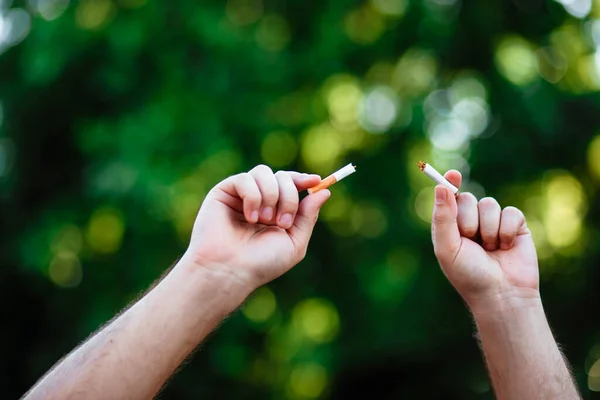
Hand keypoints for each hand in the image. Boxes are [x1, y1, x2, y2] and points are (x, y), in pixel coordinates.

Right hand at [183, 165, 329, 289]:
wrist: (230, 271)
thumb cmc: (261, 263)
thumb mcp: (294, 242)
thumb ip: (308, 216)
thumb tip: (324, 191)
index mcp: (276, 211)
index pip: (291, 184)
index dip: (303, 179)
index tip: (316, 181)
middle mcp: (259, 200)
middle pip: (282, 176)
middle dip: (289, 196)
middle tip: (282, 222)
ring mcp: (241, 195)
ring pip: (264, 173)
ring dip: (271, 195)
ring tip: (264, 220)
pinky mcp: (223, 192)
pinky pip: (245, 179)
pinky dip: (253, 197)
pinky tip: (250, 217)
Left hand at [431, 170, 539, 308]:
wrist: (501, 295)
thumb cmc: (469, 275)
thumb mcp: (448, 248)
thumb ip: (444, 218)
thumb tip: (441, 187)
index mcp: (450, 225)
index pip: (448, 197)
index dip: (449, 183)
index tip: (453, 175)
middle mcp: (470, 221)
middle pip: (469, 198)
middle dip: (469, 220)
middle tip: (471, 240)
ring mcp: (493, 222)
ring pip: (489, 204)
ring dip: (488, 229)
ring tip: (490, 249)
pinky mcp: (515, 225)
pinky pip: (510, 212)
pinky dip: (506, 230)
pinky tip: (506, 247)